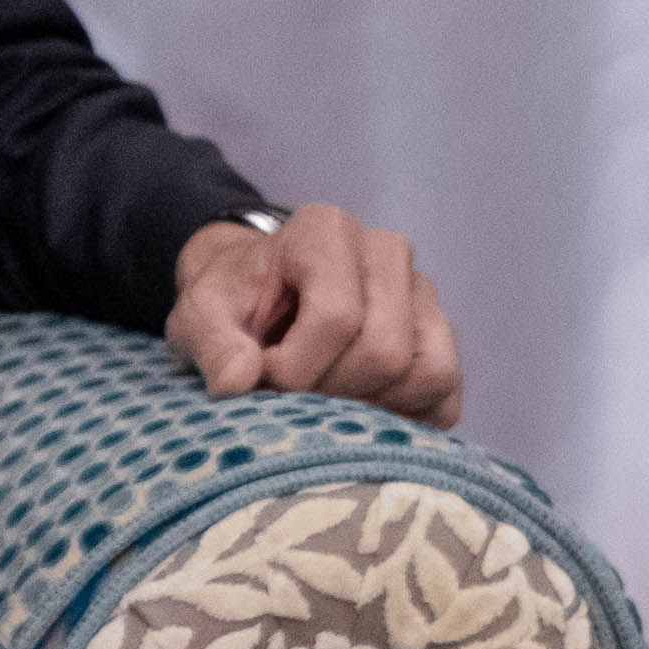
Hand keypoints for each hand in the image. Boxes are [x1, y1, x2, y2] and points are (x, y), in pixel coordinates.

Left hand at [173, 204, 464, 428]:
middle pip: (386, 350)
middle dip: (333, 393)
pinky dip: (409, 417)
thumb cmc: (232, 303)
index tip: (261, 377)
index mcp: (326, 231)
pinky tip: (362, 412)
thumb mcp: (200, 315)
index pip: (337, 317)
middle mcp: (386, 250)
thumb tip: (239, 380)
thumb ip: (212, 343)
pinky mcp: (440, 333)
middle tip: (294, 397)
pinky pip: (448, 391)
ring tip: (327, 404)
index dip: (295, 369)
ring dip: (374, 408)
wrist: (258, 296)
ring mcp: (422, 291)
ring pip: (429, 371)